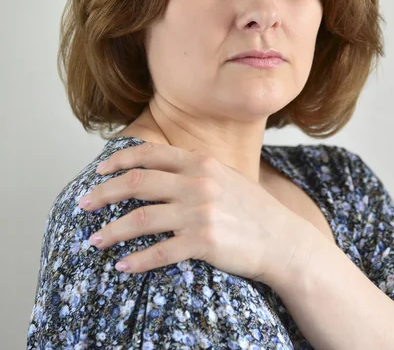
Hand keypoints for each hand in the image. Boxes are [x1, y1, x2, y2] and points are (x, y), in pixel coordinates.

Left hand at [78, 141, 316, 287]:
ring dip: (111, 231)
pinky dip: (136, 261)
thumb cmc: (254, 209)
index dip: (118, 160)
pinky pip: (159, 252)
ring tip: (95, 240)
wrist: (283, 240)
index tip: (99, 171)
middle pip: (135, 183)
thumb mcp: (227, 177)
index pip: (149, 154)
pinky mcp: (204, 242)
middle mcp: (198, 183)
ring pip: (140, 219)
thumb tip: (161, 166)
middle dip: (102, 194)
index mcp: (202, 162)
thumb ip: (196, 168)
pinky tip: (122, 265)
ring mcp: (200, 213)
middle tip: (83, 204)